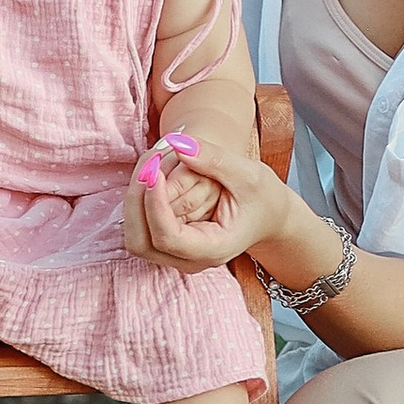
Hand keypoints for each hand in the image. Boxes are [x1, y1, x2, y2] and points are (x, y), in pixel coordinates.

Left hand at [129, 146, 293, 273]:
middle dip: (137, 200)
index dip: (154, 205)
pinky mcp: (167, 242)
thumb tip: (179, 143)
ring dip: (135, 196)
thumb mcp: (249, 174)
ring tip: (153, 161)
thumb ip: (214, 159)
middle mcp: (189, 260)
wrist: (269, 216)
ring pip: (135, 234)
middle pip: (140, 242)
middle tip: (150, 162)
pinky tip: (154, 170)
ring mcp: (175, 254)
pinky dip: (140, 197)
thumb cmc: (263, 197)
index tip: (154, 171)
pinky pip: (140, 225)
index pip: (168, 237)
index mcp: (213, 249)